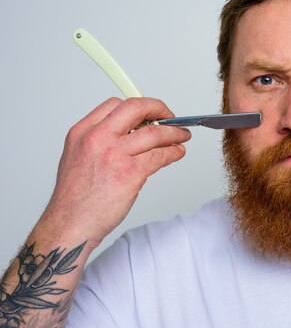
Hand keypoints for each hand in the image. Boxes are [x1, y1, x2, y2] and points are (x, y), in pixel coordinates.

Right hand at [41, 97, 191, 244]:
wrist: (71, 223)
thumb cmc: (75, 197)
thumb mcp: (78, 156)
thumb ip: (101, 140)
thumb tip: (131, 132)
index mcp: (83, 132)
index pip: (115, 104)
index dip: (139, 106)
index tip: (151, 112)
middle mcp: (97, 138)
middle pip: (136, 108)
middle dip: (160, 109)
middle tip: (171, 117)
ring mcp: (114, 154)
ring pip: (154, 133)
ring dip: (174, 133)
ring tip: (182, 136)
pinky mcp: (130, 172)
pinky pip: (160, 156)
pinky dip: (173, 152)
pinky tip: (177, 153)